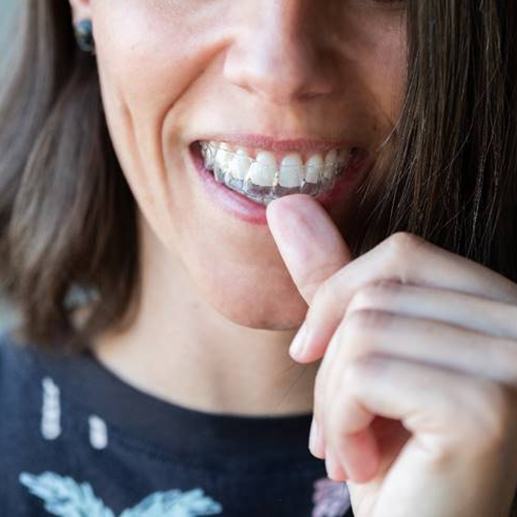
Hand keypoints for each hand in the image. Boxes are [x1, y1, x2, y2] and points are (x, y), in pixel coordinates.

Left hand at [266, 194, 516, 516]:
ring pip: (365, 329)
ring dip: (333, 399)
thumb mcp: (362, 357)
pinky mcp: (487, 409)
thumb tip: (285, 205)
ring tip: (351, 447)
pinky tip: (364, 466)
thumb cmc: (392, 452)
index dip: (339, 297)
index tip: (309, 352)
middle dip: (331, 363)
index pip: (403, 253)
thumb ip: (334, 281)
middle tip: (336, 424)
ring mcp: (512, 363)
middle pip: (378, 292)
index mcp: (496, 308)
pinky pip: (365, 372)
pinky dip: (341, 420)